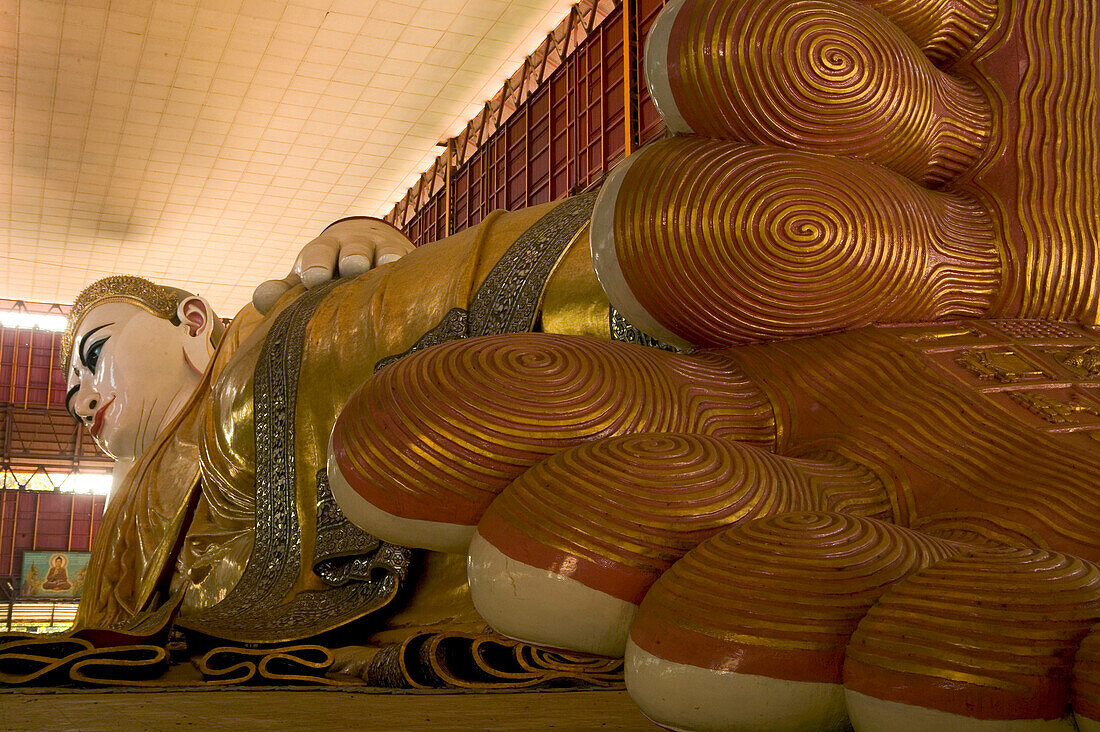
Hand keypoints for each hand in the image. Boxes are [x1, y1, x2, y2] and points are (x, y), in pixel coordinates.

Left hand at [252, 217, 413, 313]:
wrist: (368, 249)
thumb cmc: (330, 274)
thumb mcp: (305, 280)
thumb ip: (284, 291)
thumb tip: (261, 299)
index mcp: (323, 251)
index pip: (317, 254)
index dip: (316, 265)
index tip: (313, 279)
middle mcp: (353, 246)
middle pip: (352, 248)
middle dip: (351, 256)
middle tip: (351, 267)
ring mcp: (383, 251)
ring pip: (384, 251)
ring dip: (383, 258)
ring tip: (385, 267)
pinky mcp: (408, 259)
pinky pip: (410, 260)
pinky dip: (411, 266)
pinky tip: (414, 275)